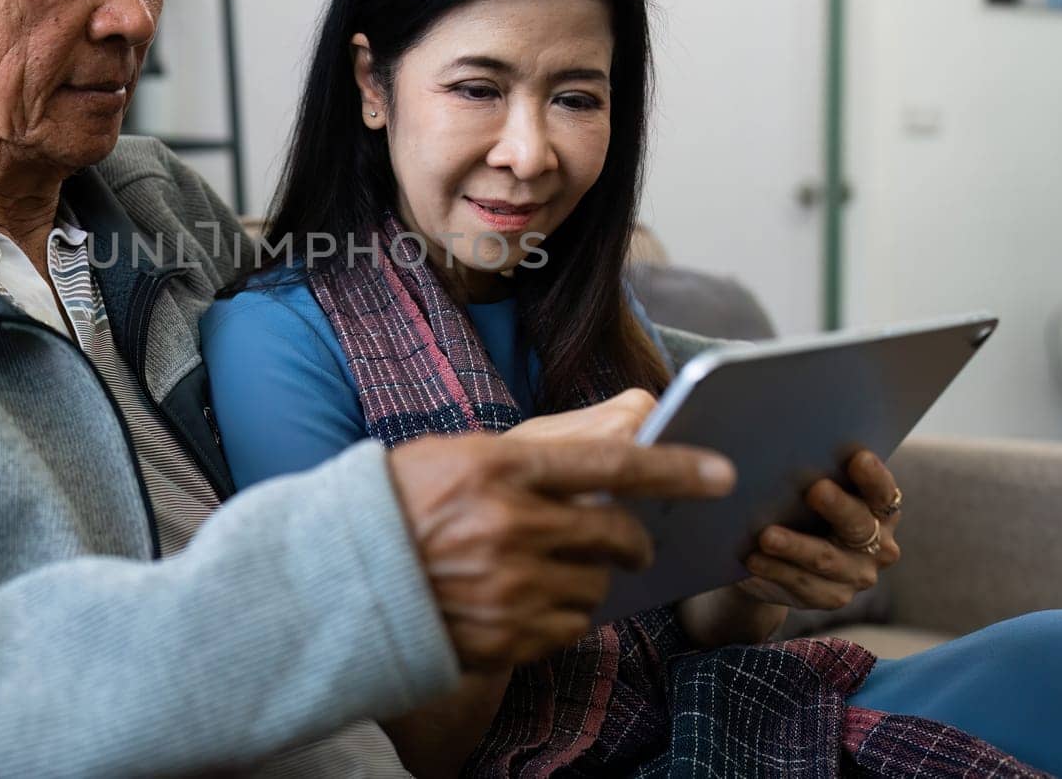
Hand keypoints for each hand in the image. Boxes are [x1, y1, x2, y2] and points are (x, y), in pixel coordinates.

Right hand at [386, 391, 735, 671]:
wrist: (341, 577)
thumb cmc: (405, 501)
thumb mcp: (464, 453)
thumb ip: (544, 447)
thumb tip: (628, 425)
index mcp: (501, 468)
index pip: (612, 464)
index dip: (675, 469)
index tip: (720, 471)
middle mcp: (512, 526)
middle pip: (616, 532)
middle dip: (632, 537)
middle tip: (627, 538)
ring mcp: (510, 586)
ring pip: (598, 584)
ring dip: (589, 577)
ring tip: (543, 568)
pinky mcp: (507, 636)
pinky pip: (572, 627)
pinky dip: (562, 615)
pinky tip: (524, 601)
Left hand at [735, 449, 902, 610]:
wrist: (783, 556)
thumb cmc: (801, 506)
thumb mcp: (808, 486)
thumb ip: (810, 470)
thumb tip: (783, 447)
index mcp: (880, 508)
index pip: (882, 490)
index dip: (873, 475)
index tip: (858, 457)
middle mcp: (879, 544)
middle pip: (858, 524)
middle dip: (836, 506)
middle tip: (814, 490)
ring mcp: (855, 574)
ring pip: (825, 559)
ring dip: (795, 546)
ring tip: (766, 535)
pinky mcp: (831, 596)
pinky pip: (803, 585)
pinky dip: (775, 570)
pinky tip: (753, 560)